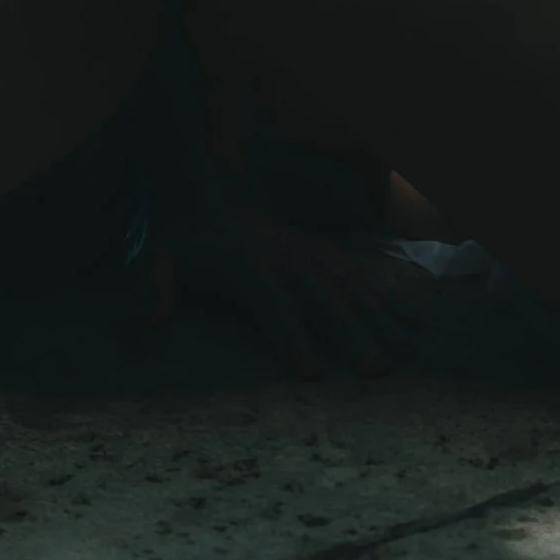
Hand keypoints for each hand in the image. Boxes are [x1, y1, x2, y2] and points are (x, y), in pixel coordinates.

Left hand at [172, 204, 434, 379]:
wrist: (212, 186)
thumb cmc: (187, 236)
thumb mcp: (160, 257)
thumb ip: (155, 290)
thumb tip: (145, 329)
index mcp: (249, 266)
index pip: (274, 306)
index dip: (292, 338)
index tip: (311, 374)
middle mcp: (288, 258)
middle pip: (324, 299)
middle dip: (351, 335)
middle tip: (375, 372)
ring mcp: (312, 252)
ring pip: (352, 286)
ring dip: (380, 319)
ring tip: (404, 354)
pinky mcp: (326, 251)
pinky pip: (363, 276)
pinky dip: (389, 300)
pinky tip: (413, 326)